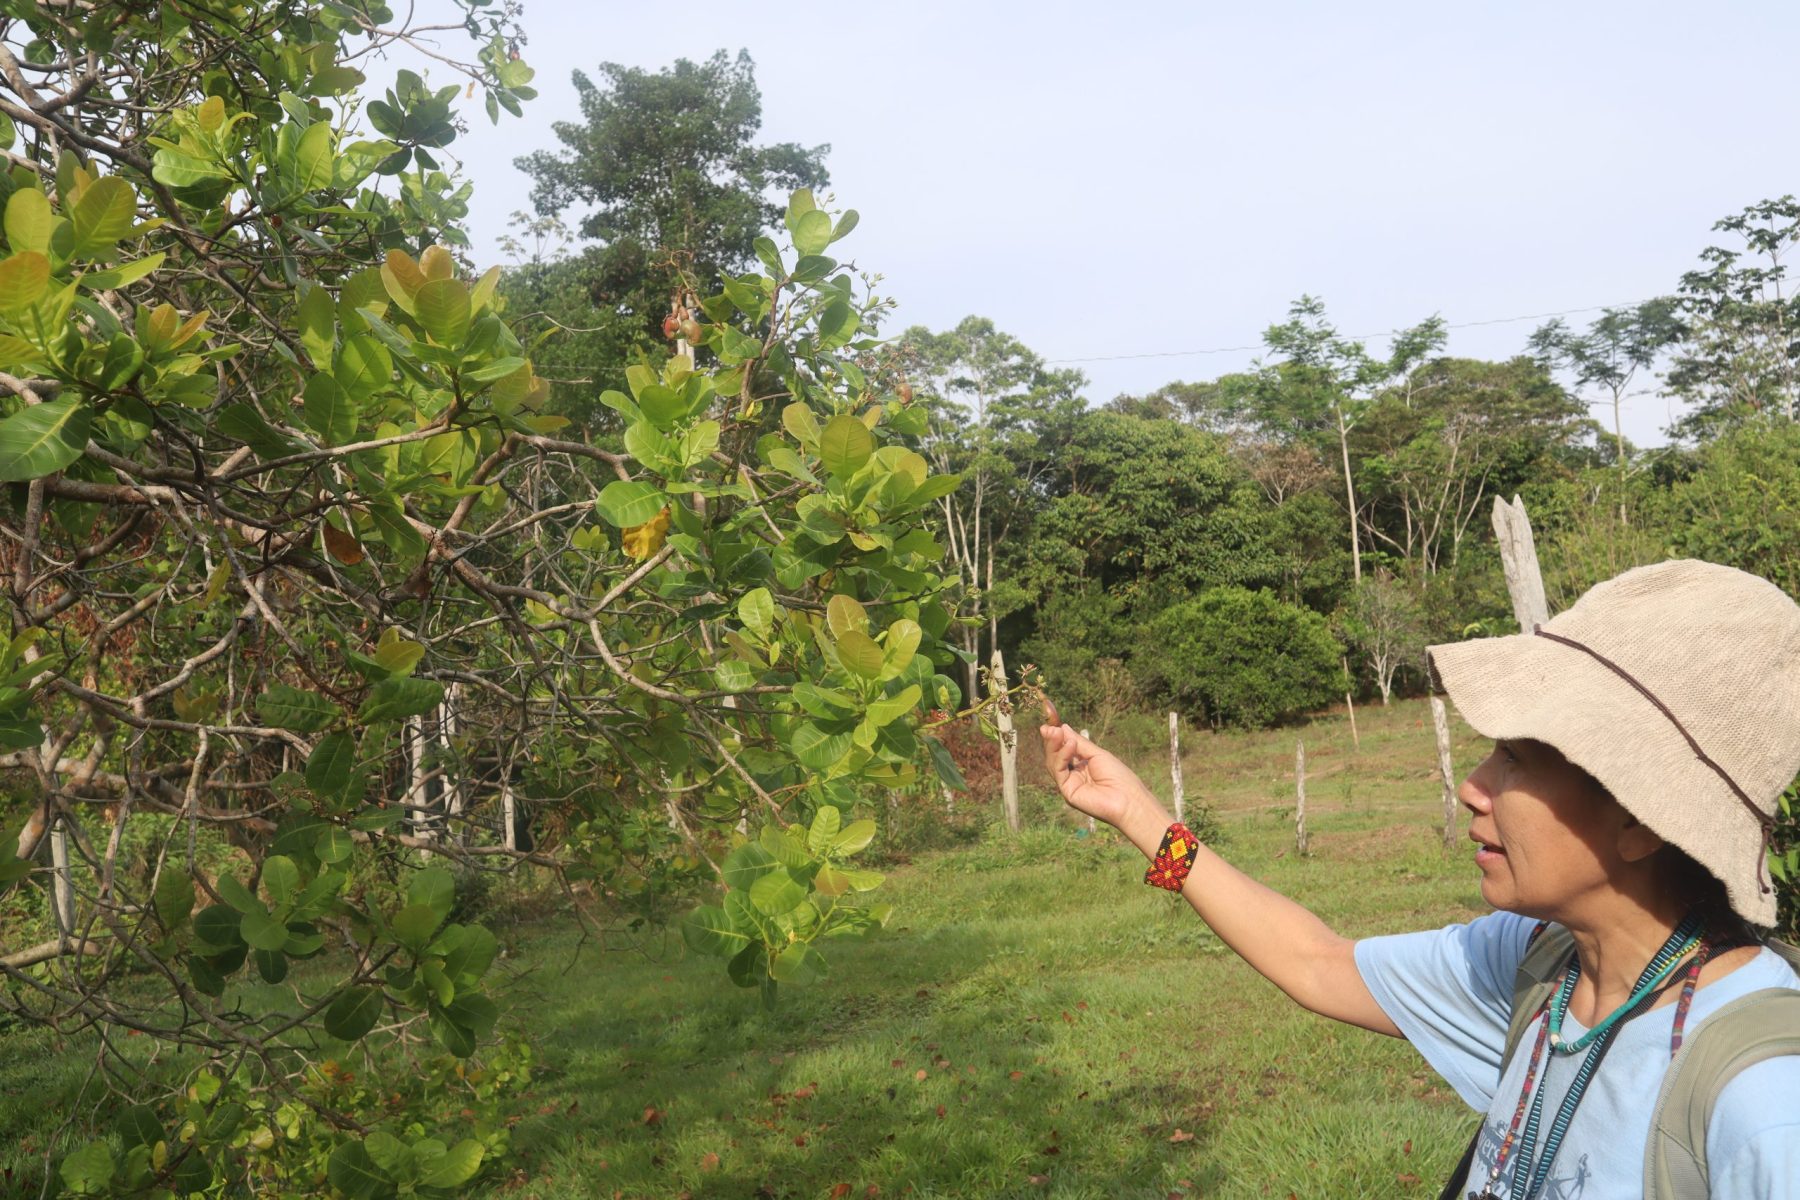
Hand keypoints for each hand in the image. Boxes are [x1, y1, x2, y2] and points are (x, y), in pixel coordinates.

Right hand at [1037, 720, 1154, 830]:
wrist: (1128, 799)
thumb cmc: (1118, 777)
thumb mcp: (1097, 754)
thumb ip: (1079, 743)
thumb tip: (1063, 727)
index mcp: (1081, 766)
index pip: (1064, 750)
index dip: (1057, 738)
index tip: (1050, 724)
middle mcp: (1073, 775)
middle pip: (1055, 757)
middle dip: (1052, 741)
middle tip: (1048, 728)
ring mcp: (1070, 784)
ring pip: (1053, 764)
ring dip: (1054, 746)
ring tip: (1056, 732)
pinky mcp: (1067, 792)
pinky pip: (1059, 771)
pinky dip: (1062, 756)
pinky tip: (1070, 745)